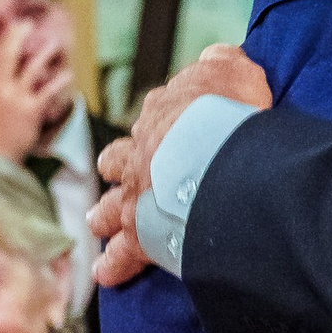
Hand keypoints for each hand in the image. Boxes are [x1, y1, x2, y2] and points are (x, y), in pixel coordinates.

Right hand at [0, 25, 73, 162]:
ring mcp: (17, 99)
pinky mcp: (32, 110)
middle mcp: (1, 90)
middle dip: (18, 37)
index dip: (6, 40)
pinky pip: (47, 92)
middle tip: (28, 23)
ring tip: (53, 43)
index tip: (14, 26)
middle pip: (10, 57)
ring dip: (43, 55)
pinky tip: (67, 73)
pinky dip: (58, 82)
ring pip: (31, 70)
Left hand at [89, 44, 270, 287]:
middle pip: (119, 161)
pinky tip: (106, 276)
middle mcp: (139, 155)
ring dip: (106, 215)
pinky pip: (123, 255)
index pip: (156, 117)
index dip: (161, 124)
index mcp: (161, 116)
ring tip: (98, 225)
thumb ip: (224, 64)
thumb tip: (219, 56)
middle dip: (116, 169)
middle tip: (113, 176)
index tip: (166, 129)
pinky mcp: (141, 233)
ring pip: (112, 207)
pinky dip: (114, 266)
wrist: (212, 154)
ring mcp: (136, 195)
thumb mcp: (233, 73)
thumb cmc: (226, 113)